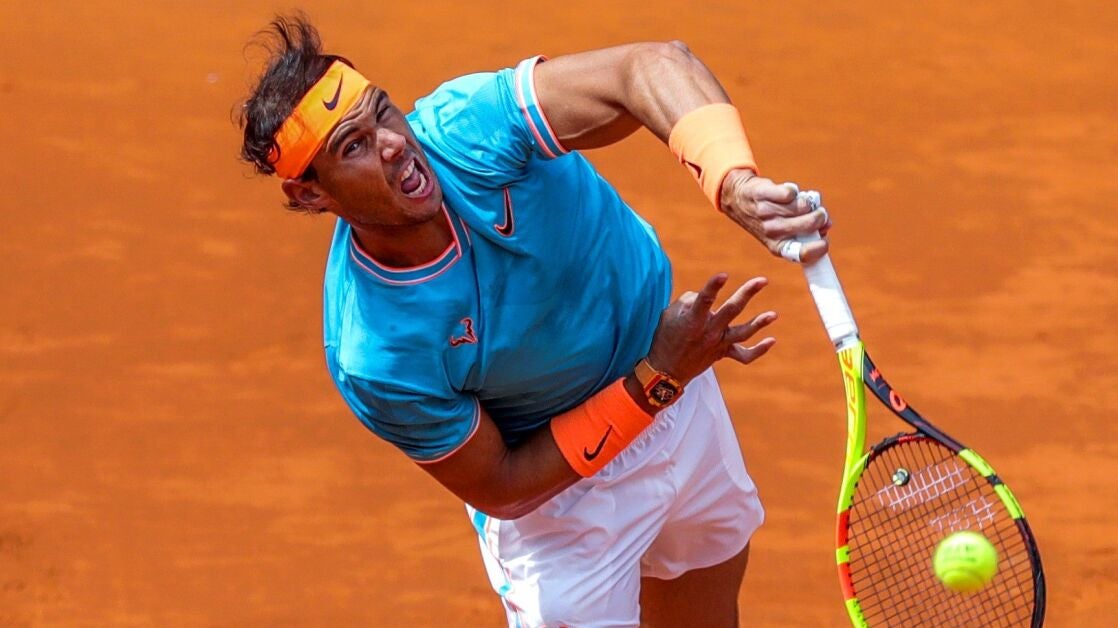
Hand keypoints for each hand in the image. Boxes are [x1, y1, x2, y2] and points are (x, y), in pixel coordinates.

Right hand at [645, 274, 776, 384]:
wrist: (666, 371)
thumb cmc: (665, 338)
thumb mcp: (668, 316)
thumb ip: (687, 301)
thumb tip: (703, 295)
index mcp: (693, 320)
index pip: (704, 300)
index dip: (713, 287)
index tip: (723, 275)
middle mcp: (708, 331)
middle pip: (731, 310)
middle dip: (747, 293)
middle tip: (762, 280)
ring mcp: (717, 344)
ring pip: (742, 333)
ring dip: (759, 323)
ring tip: (774, 315)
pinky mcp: (722, 353)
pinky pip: (744, 356)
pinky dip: (758, 350)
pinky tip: (772, 340)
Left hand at [718, 169, 830, 263]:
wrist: (739, 198)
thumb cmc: (770, 218)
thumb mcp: (784, 232)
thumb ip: (808, 231)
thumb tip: (827, 224)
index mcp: (777, 246)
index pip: (802, 254)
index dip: (819, 247)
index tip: (824, 239)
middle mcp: (771, 232)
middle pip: (809, 225)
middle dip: (820, 217)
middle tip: (818, 213)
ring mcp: (766, 213)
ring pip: (802, 206)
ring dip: (807, 202)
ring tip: (802, 202)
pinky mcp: (764, 194)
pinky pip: (790, 193)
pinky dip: (794, 190)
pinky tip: (789, 193)